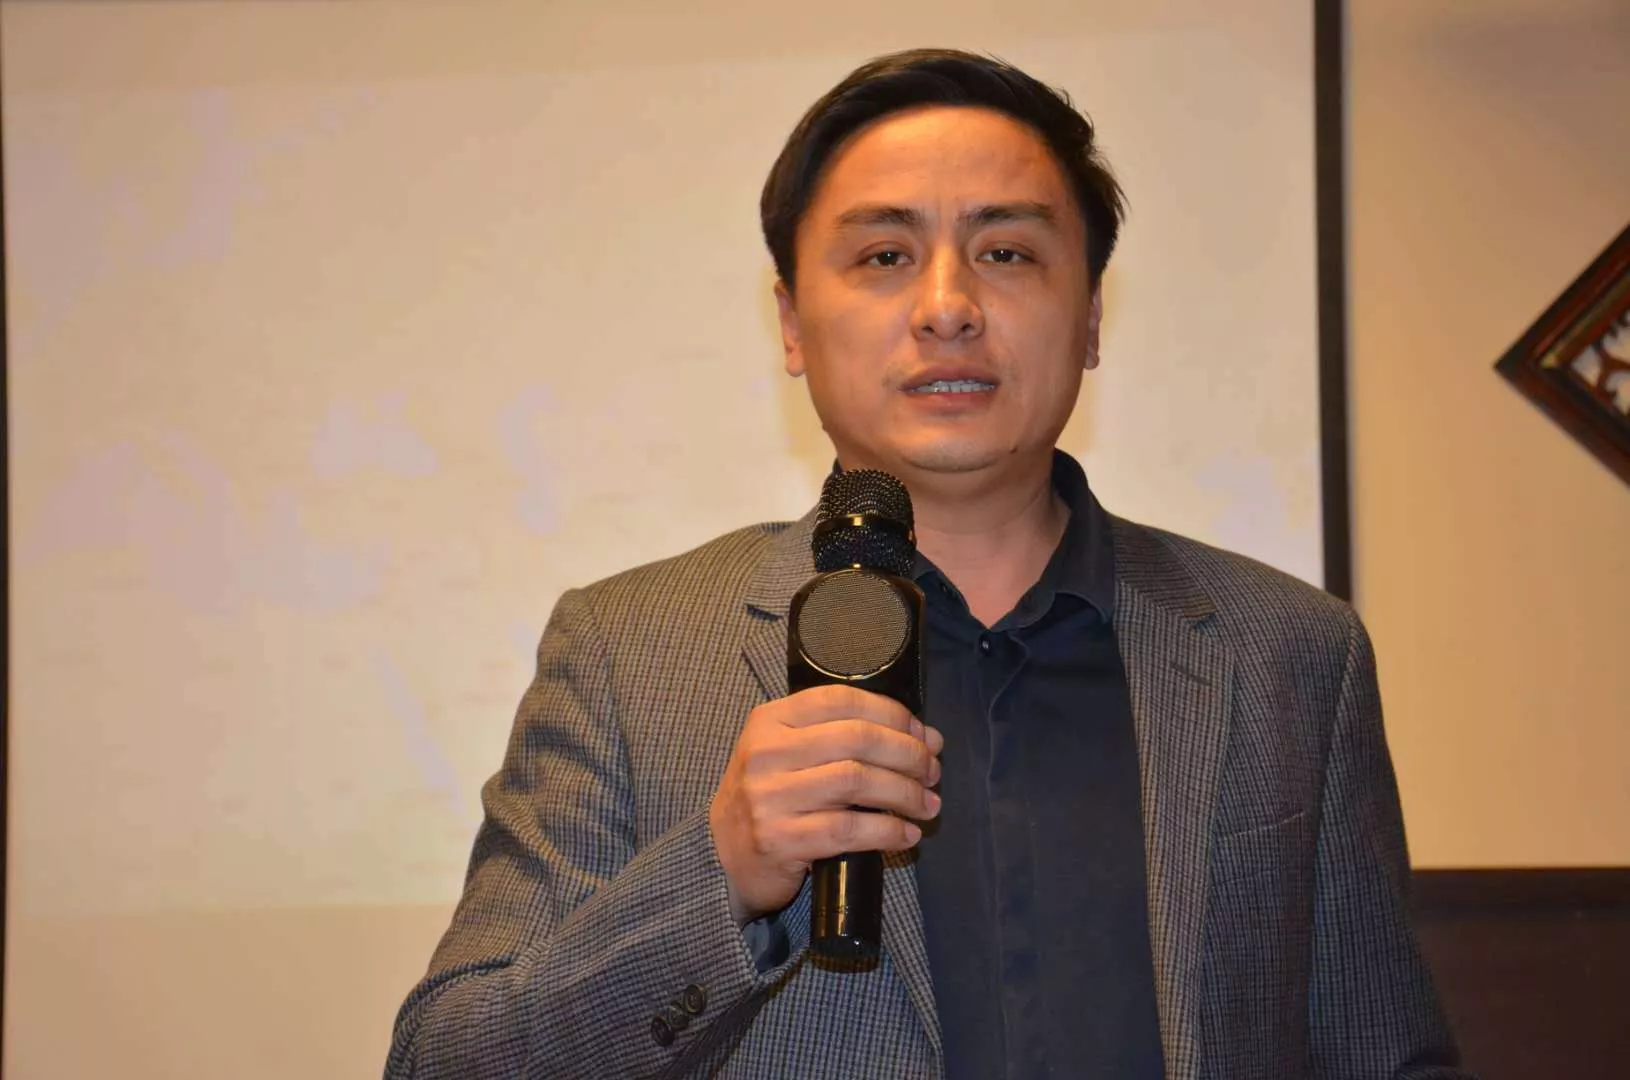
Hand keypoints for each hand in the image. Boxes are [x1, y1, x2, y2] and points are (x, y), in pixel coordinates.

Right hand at [708, 685, 942, 925]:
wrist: (724, 855)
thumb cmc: (771, 797)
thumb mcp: (789, 753)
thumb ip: (842, 738)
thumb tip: (923, 737)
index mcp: (770, 720)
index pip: (842, 700)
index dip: (892, 714)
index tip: (923, 735)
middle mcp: (767, 753)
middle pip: (857, 739)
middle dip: (908, 754)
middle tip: (933, 772)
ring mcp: (770, 797)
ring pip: (857, 782)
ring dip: (905, 793)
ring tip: (928, 804)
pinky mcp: (780, 839)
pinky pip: (849, 830)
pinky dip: (887, 831)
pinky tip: (906, 834)